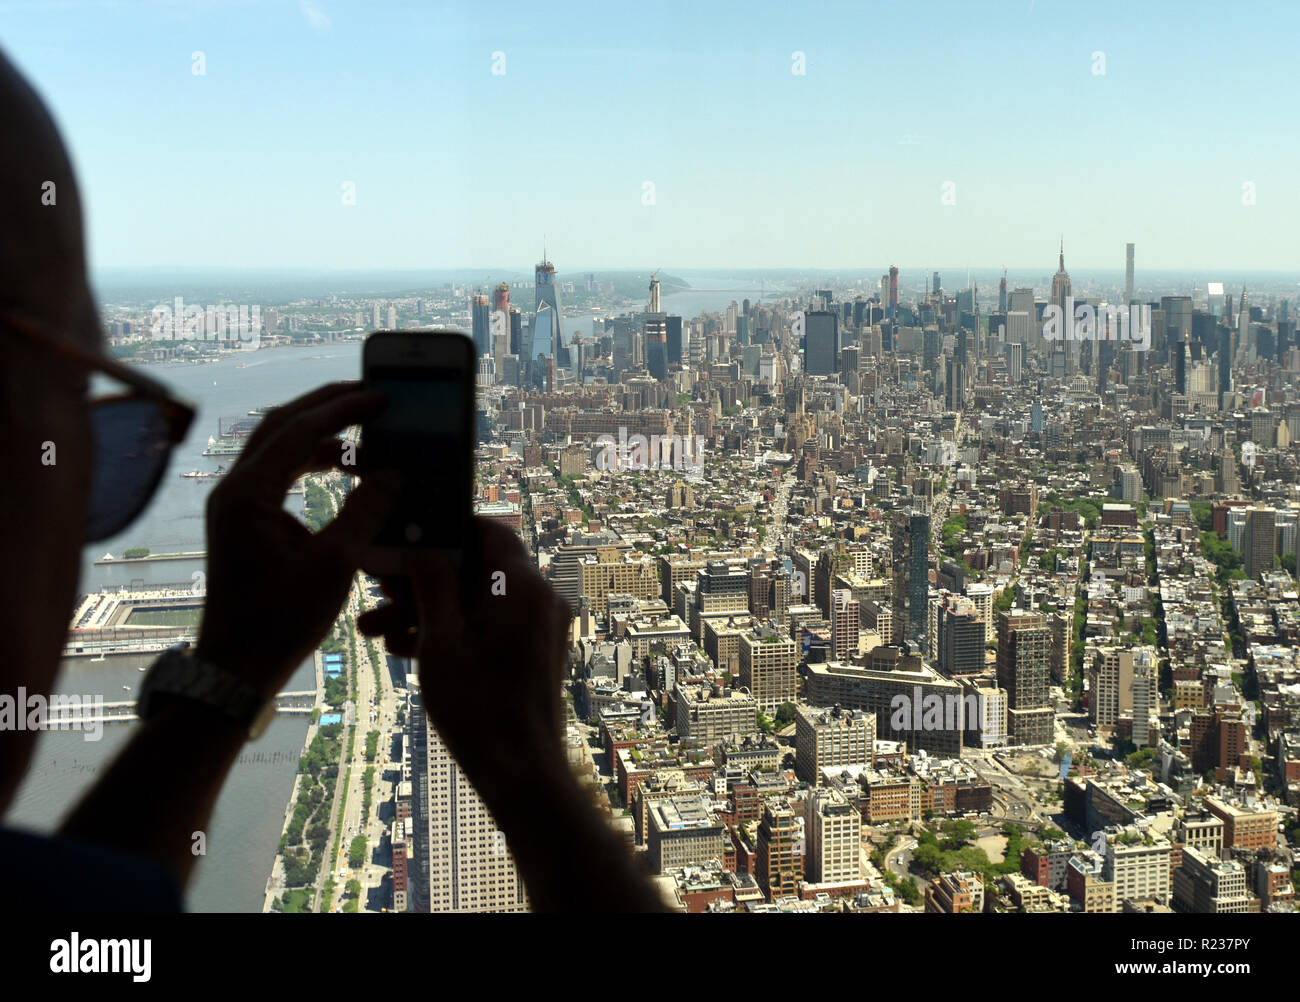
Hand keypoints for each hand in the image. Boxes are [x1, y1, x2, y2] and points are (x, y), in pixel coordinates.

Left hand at [196, 382, 396, 694]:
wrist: (236, 666)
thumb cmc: (280, 621)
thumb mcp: (334, 564)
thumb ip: (366, 512)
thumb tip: (394, 473)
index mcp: (248, 494)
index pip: (299, 429)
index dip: (344, 409)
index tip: (382, 397)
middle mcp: (234, 490)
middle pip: (281, 425)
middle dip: (327, 406)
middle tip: (371, 395)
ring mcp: (235, 504)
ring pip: (277, 445)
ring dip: (319, 432)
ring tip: (363, 431)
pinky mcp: (243, 520)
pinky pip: (278, 471)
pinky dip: (310, 459)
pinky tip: (342, 467)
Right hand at [358, 518, 572, 791]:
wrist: (521, 773)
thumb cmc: (480, 711)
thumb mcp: (440, 643)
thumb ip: (432, 585)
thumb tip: (421, 545)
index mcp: (522, 587)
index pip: (484, 530)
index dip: (440, 532)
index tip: (402, 543)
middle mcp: (540, 598)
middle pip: (475, 568)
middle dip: (422, 581)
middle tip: (377, 596)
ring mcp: (540, 626)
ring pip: (476, 600)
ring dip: (429, 611)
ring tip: (375, 631)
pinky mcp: (535, 650)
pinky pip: (490, 625)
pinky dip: (454, 631)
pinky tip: (406, 649)